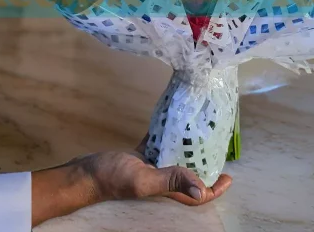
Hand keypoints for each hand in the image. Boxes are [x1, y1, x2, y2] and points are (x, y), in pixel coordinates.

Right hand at [32, 138, 232, 225]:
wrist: (83, 173)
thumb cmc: (113, 177)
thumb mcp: (143, 179)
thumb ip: (170, 180)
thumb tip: (202, 189)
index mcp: (165, 191)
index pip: (196, 194)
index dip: (214, 188)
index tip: (229, 176)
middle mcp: (161, 181)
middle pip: (189, 175)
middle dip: (204, 164)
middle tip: (216, 146)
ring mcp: (149, 167)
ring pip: (175, 159)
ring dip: (187, 148)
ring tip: (200, 130)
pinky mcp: (138, 156)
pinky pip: (158, 144)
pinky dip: (166, 134)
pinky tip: (171, 120)